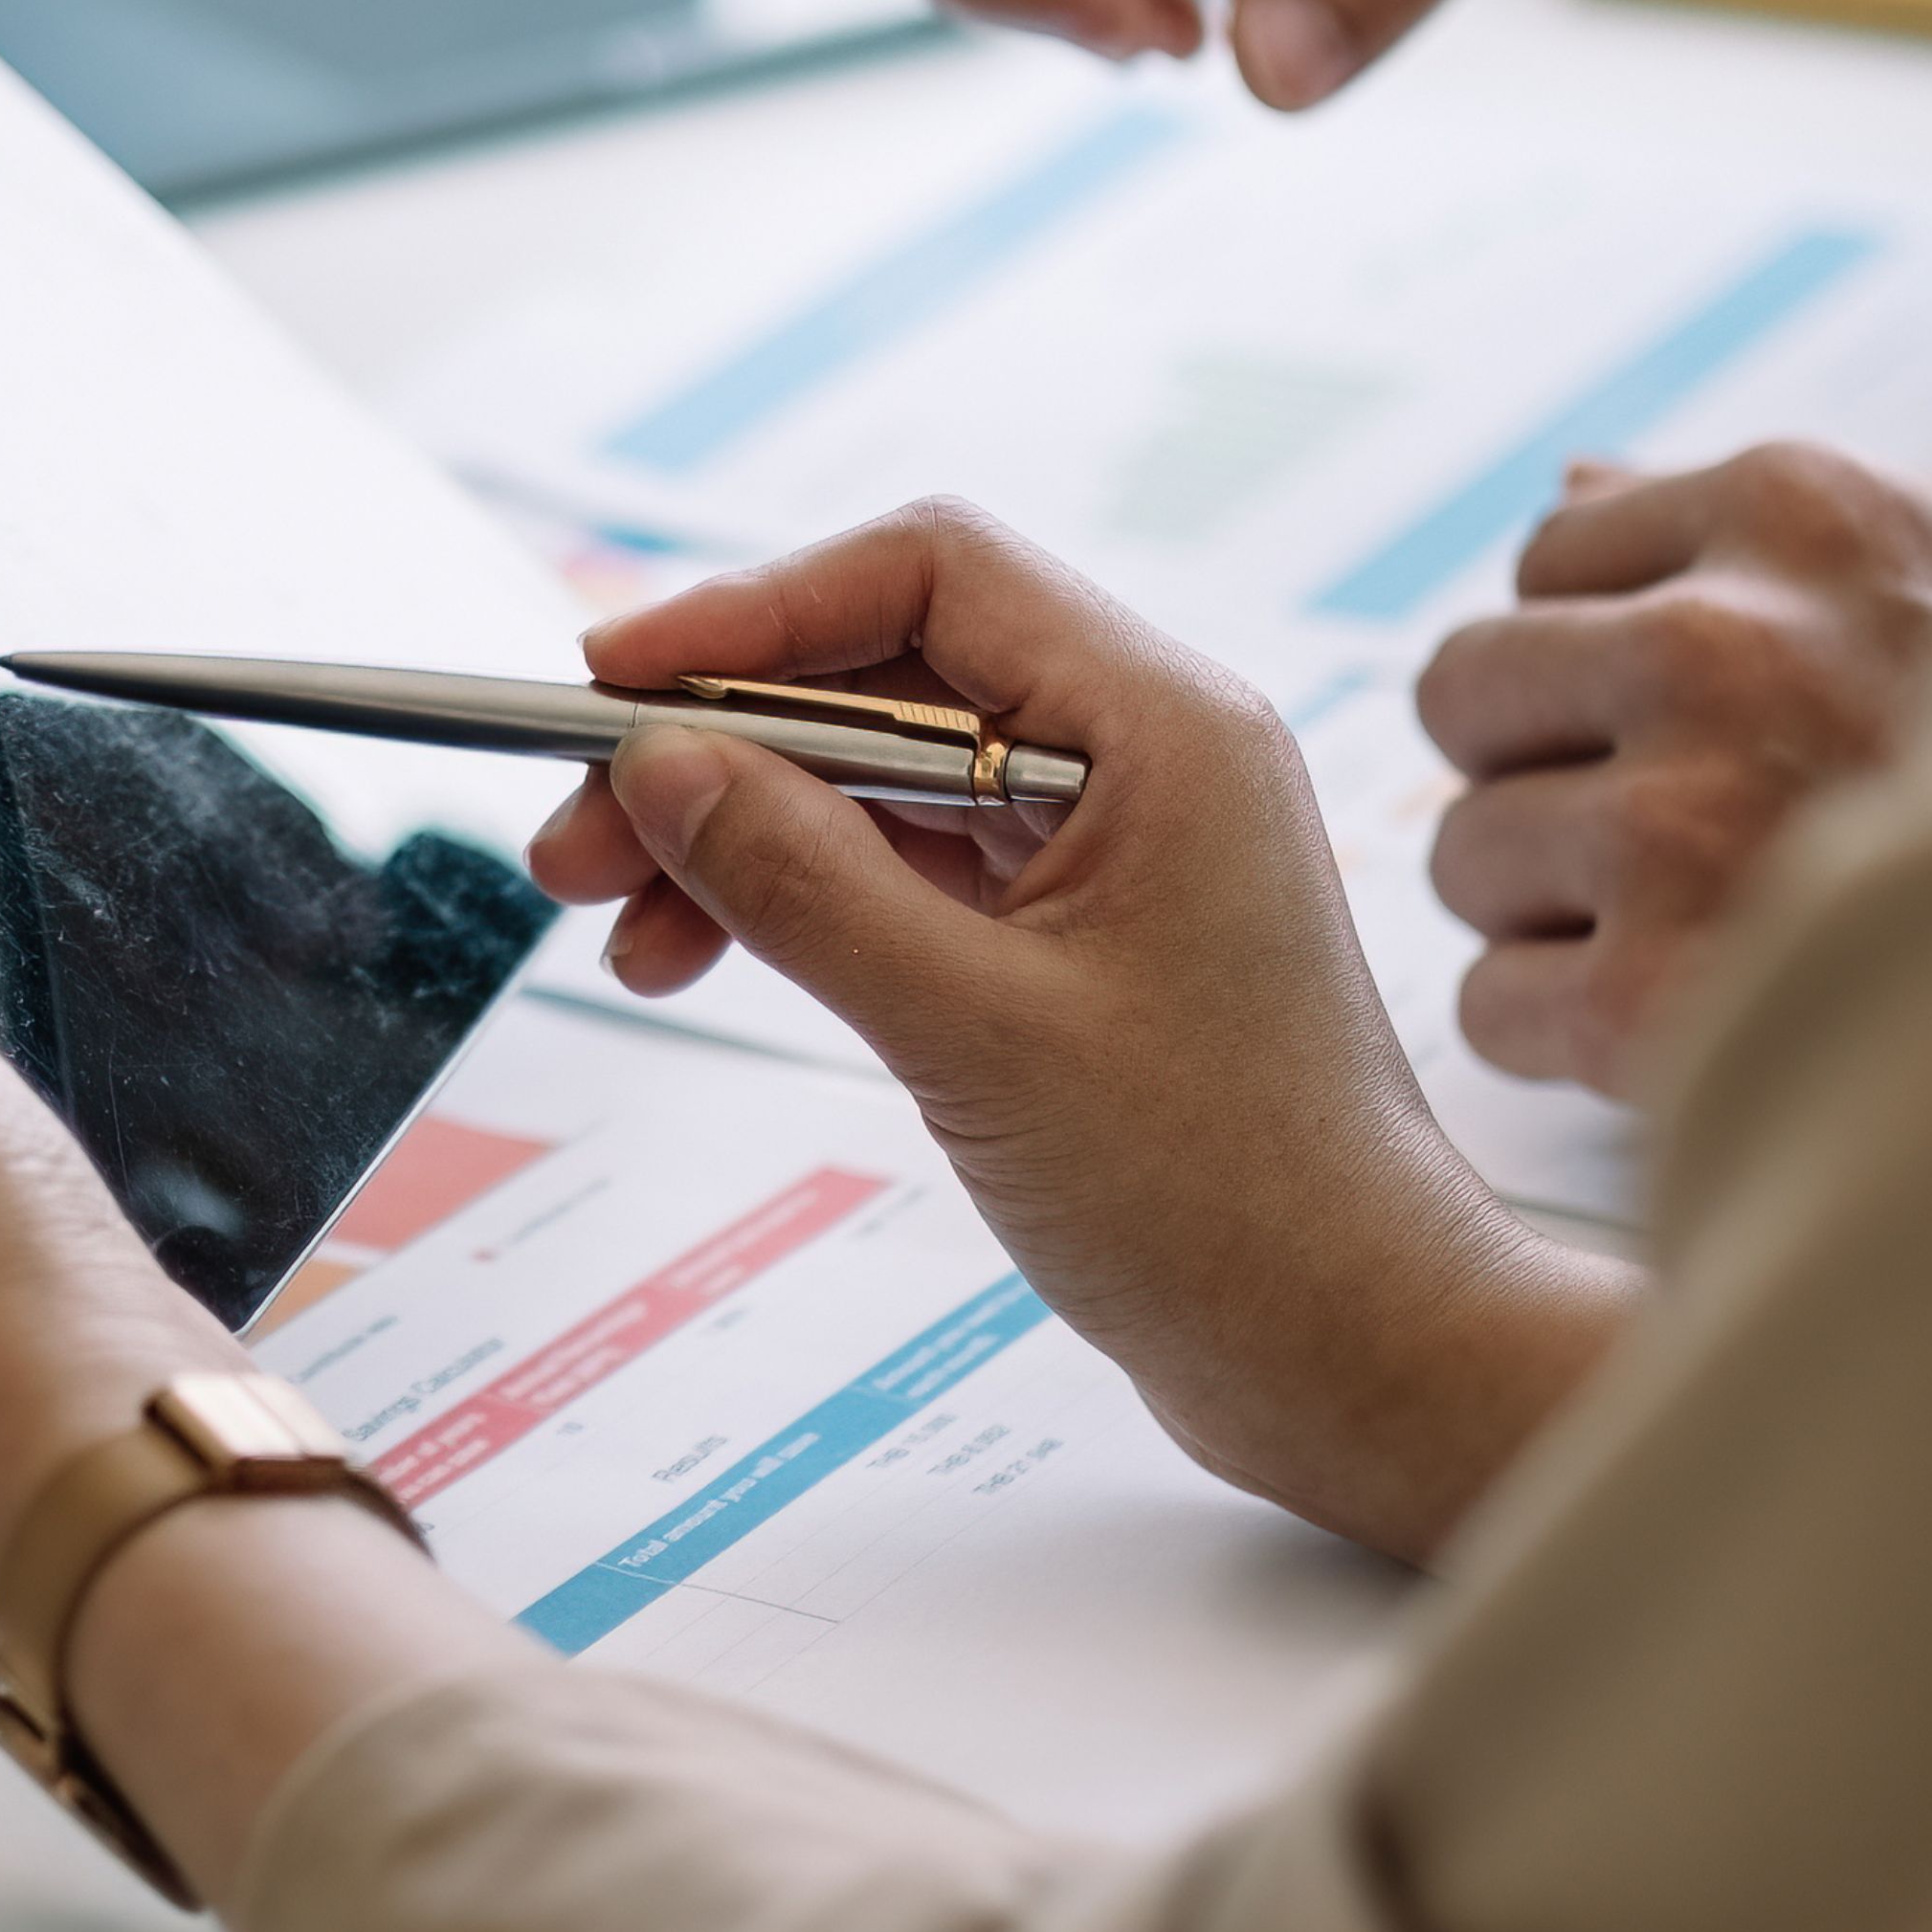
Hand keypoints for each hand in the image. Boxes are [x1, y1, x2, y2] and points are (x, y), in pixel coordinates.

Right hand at [528, 503, 1626, 1561]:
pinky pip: (910, 860)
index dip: (749, 611)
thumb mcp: (977, 1037)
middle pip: (883, 669)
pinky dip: (799, 894)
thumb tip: (660, 765)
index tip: (611, 680)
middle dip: (716, 741)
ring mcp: (1116, 841)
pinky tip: (701, 954)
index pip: (926, 578)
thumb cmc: (1225, 1205)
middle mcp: (1147, 753)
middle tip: (576, 838)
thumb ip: (806, 886)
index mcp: (1164, 729)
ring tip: (617, 926)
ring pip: (879, 772)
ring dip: (739, 827)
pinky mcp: (1083, 931)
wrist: (1356, 1353)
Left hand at [1416, 444, 1931, 1090]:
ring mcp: (1692, 815)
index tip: (1695, 726)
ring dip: (1558, 912)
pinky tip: (1692, 1030)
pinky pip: (1496, 1007)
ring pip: (1471, 858)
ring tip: (1709, 938)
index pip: (1552, 558)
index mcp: (1802, 511)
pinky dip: (1563, 1039)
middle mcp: (1729, 641)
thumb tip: (1574, 482)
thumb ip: (1774, 530)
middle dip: (1547, 770)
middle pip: (1469, 694)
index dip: (1607, 657)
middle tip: (1673, 841)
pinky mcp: (1671, 994)